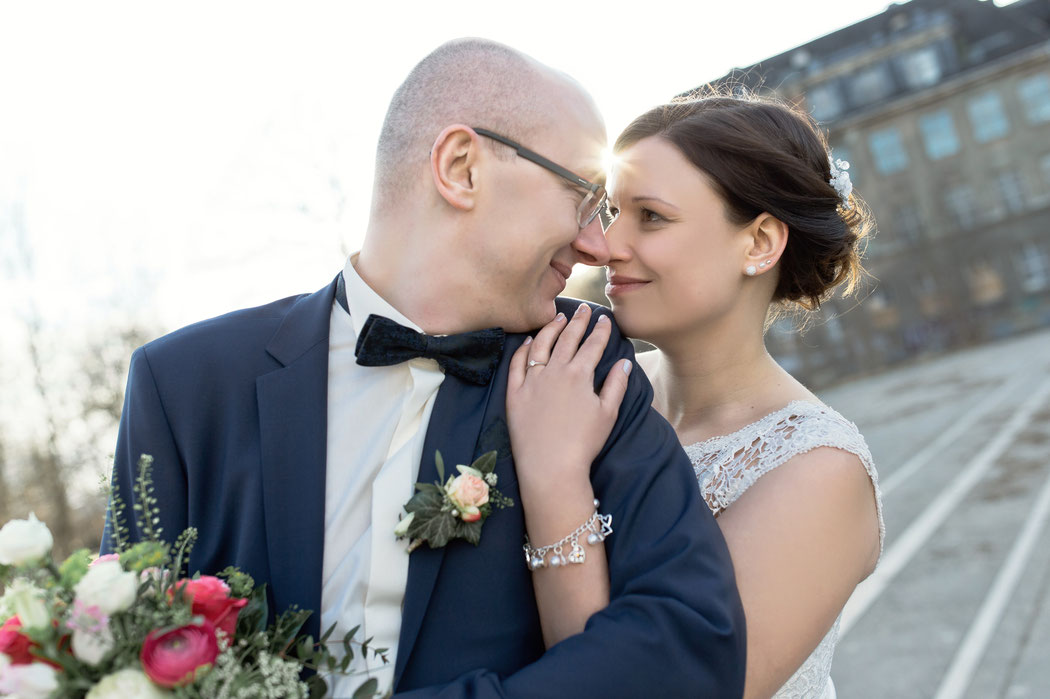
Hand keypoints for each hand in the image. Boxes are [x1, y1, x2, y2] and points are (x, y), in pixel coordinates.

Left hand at [506, 303, 631, 504]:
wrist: (551, 466)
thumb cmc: (583, 443)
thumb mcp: (607, 413)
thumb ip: (616, 384)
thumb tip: (624, 362)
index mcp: (579, 375)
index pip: (593, 345)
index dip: (601, 330)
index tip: (605, 319)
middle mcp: (555, 371)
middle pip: (567, 339)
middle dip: (578, 321)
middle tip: (583, 309)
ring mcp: (532, 381)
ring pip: (541, 345)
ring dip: (551, 329)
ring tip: (558, 317)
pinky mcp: (514, 393)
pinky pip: (517, 364)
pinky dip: (524, 350)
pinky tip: (529, 342)